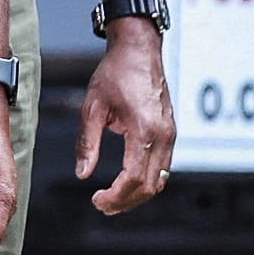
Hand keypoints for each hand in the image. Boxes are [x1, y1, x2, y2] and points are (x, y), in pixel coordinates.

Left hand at [76, 19, 175, 213]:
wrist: (139, 49)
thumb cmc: (116, 72)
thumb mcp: (93, 106)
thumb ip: (87, 142)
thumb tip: (82, 174)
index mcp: (144, 130)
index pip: (133, 178)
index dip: (115, 196)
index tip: (97, 200)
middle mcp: (163, 135)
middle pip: (150, 186)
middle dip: (126, 202)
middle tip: (102, 205)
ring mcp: (170, 134)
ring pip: (160, 180)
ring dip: (138, 194)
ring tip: (112, 199)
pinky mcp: (170, 132)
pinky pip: (163, 166)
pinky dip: (147, 180)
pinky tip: (127, 182)